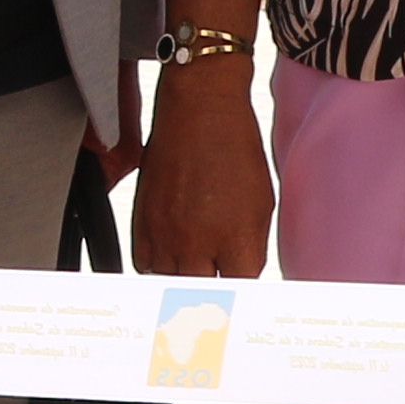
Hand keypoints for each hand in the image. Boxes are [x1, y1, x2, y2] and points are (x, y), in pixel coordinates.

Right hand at [131, 71, 271, 277]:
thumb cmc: (235, 148)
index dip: (241, 289)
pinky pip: (144, 263)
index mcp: (236, 239)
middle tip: (217, 280)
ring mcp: (165, 233)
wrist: (200, 110)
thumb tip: (244, 273)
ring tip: (194, 265)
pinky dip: (157, 264)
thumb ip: (252, 246)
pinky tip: (171, 253)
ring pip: (170, 282)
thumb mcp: (262, 202)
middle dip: (213, 287)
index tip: (240, 289)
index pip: (238, 291)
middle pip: (202, 293)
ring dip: (184, 278)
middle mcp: (197, 242)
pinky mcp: (142, 220)